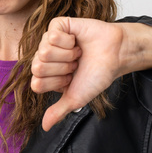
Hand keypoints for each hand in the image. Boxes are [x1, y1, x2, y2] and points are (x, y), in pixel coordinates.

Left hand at [31, 17, 127, 131]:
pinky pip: (51, 36)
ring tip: (78, 53)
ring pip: (44, 51)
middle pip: (37, 67)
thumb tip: (44, 127)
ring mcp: (49, 40)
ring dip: (67, 55)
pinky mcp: (57, 25)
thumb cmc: (97, 75)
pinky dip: (68, 42)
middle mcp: (44, 57)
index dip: (57, 83)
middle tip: (75, 65)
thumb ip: (58, 111)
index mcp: (46, 75)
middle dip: (62, 69)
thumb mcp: (76, 98)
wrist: (115, 56)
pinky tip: (76, 41)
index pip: (36, 83)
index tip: (71, 79)